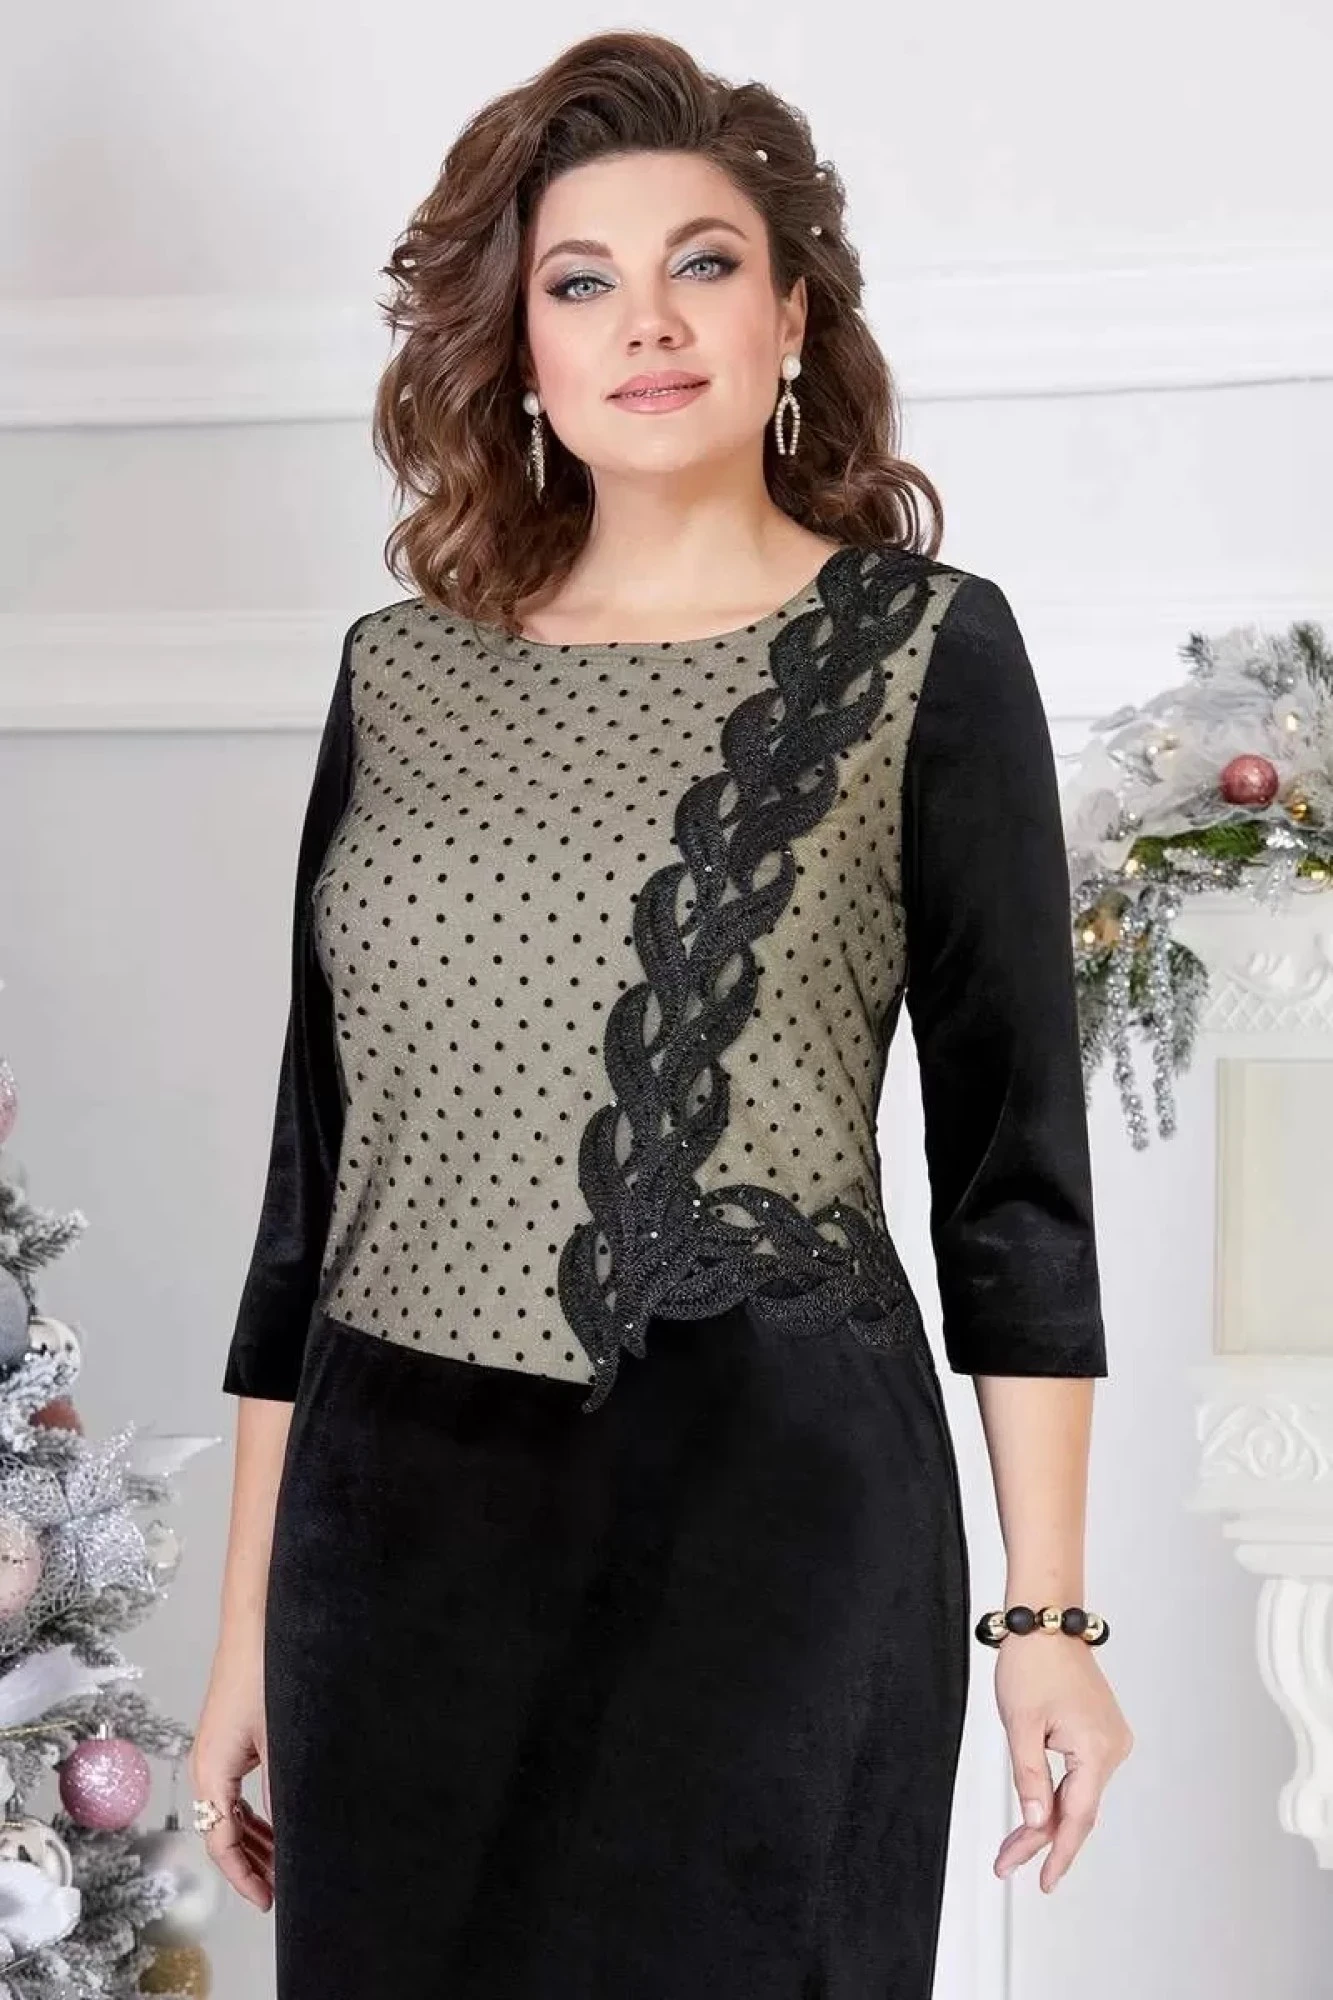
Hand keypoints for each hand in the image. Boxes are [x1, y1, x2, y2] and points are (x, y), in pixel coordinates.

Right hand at [189, 1629, 274, 1911]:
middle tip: (281, 1888)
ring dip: (254, 1840)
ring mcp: (215, 1754)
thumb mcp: (279, 1739)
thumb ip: (283, 1788)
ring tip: (284, 1862)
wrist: (256, 1625)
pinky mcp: (228, 1741)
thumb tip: (294, 1831)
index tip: (267, 1900)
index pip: (221, 1842)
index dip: (244, 1877)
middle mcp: (206, 1767)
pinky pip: (235, 1792)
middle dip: (251, 1863)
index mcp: (212, 1772)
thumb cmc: (265, 1674)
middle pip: (223, 1833)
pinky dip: (254, 1814)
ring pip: (230, 1814)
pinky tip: (277, 1824)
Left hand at [992, 1632, 1132, 1891]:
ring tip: (1016, 1845)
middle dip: (1043, 1839)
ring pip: (1079, 1794)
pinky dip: (1059, 1794)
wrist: (1045, 1622)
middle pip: (1077, 1808)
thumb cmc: (1033, 1663)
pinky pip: (1081, 1775)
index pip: (1076, 1816)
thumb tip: (1035, 1821)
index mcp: (1097, 1748)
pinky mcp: (1102, 1733)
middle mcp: (1113, 1747)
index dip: (1058, 1853)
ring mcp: (1111, 1740)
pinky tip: (1037, 1810)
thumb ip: (1028, 1777)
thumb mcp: (1020, 1724)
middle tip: (1008, 1862)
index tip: (1044, 1881)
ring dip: (1049, 1818)